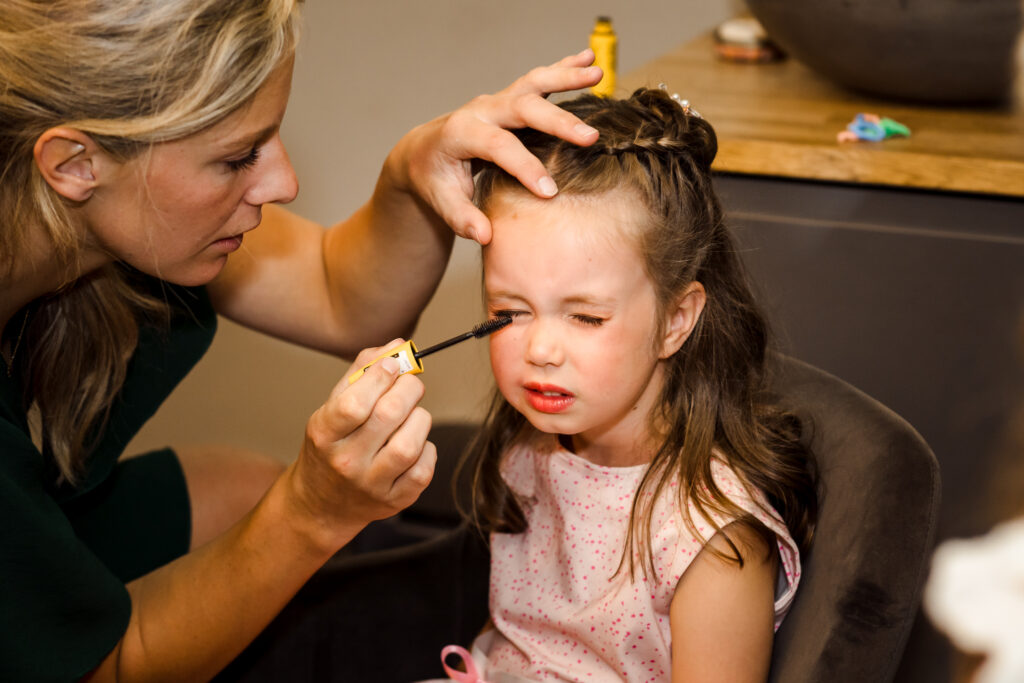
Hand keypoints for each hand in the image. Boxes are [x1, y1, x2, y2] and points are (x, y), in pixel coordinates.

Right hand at [287, 341, 435, 549]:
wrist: (321, 504)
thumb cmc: (331, 447)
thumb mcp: (332, 408)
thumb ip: (362, 373)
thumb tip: (397, 346)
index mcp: (324, 433)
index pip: (355, 403)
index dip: (381, 376)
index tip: (394, 364)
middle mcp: (346, 461)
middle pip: (389, 416)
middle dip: (409, 389)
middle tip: (411, 384)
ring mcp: (370, 485)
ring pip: (410, 444)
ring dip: (420, 419)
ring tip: (413, 414)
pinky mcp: (394, 501)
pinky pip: (424, 469)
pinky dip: (427, 449)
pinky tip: (415, 443)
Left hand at [394, 48, 602, 243]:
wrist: (425, 151)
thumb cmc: (434, 179)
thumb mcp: (441, 202)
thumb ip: (461, 219)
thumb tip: (485, 235)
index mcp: (461, 133)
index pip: (498, 147)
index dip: (525, 168)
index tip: (550, 192)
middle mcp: (481, 109)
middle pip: (522, 108)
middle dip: (558, 122)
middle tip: (590, 138)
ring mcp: (498, 100)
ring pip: (534, 83)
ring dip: (567, 77)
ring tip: (598, 73)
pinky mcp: (511, 98)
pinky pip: (539, 80)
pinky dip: (565, 68)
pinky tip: (590, 60)